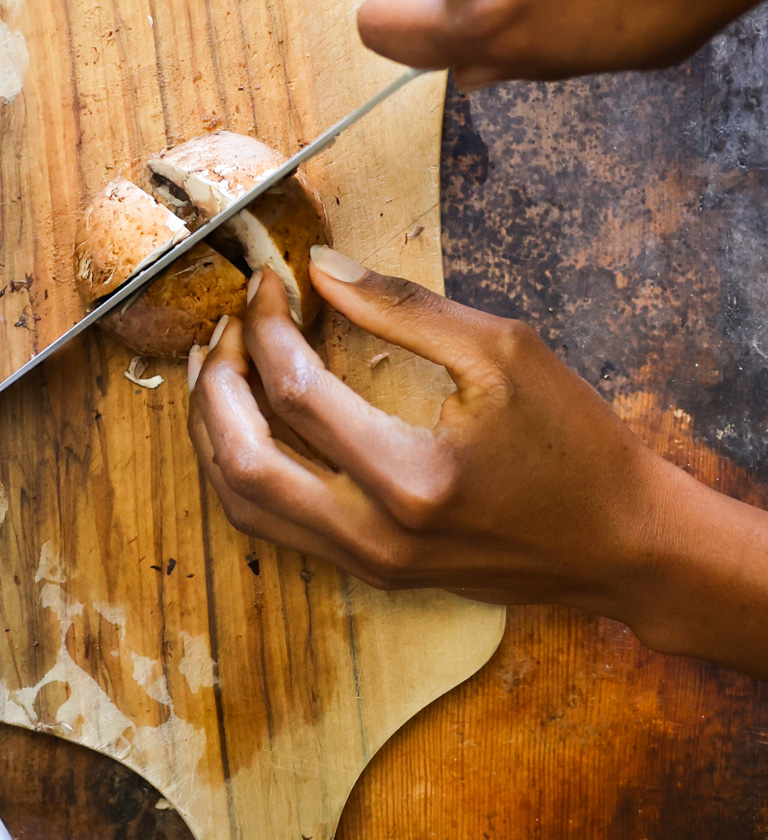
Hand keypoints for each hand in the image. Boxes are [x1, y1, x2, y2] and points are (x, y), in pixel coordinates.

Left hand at [187, 249, 767, 675]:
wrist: (624, 543)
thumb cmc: (577, 447)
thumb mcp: (505, 351)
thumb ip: (403, 306)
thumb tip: (321, 268)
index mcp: (411, 477)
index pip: (294, 390)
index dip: (266, 326)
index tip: (268, 284)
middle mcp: (374, 534)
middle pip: (243, 457)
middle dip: (215, 381)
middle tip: (225, 325)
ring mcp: (367, 561)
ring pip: (243, 500)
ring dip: (214, 430)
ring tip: (215, 367)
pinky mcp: (370, 571)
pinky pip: (273, 522)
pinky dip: (243, 468)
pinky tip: (244, 421)